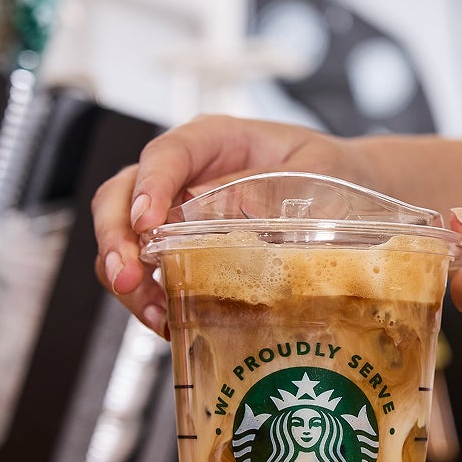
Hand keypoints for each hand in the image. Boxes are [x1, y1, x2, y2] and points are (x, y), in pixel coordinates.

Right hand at [91, 115, 364, 336]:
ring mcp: (176, 210)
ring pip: (125, 237)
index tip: (146, 224)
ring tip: (153, 313)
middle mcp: (185, 172)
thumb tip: (228, 213)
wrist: (344, 188)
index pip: (166, 154)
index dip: (149, 187)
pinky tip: (169, 322)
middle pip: (121, 194)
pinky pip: (149, 270)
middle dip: (116, 238)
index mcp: (214, 140)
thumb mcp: (315, 172)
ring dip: (127, 278)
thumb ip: (273, 188)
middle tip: (128, 277)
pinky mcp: (181, 247)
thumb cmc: (329, 171)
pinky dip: (150, 298)